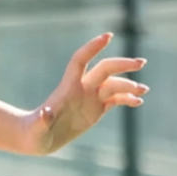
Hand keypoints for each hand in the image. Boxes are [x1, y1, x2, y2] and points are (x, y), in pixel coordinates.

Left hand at [26, 33, 148, 154]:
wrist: (37, 139)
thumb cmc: (33, 133)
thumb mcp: (35, 129)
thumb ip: (42, 121)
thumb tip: (45, 114)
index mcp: (67, 88)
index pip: (80, 60)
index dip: (92, 47)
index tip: (108, 36)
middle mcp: (81, 89)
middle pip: (105, 69)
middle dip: (122, 64)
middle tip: (141, 63)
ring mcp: (90, 98)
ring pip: (114, 84)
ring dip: (129, 85)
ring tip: (143, 90)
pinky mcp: (97, 110)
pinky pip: (116, 100)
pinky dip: (128, 99)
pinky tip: (138, 102)